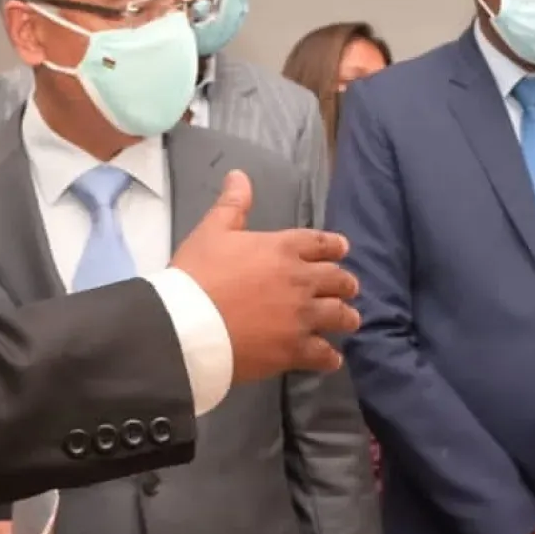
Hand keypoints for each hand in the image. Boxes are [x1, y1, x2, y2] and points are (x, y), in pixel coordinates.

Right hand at [171, 171, 360, 379]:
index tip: (343, 250)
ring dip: (346, 317)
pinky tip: (331, 358)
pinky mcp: (295, 349)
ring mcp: (302, 316)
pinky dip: (330, 357)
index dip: (336, 246)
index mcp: (283, 249)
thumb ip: (232, 204)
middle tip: (346, 289)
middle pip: (339, 280)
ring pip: (340, 315)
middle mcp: (301, 281)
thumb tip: (240, 175)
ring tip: (347, 320)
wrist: (187, 325)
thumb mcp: (211, 232)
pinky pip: (324, 354)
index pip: (323, 243)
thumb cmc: (196, 275)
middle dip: (345, 284)